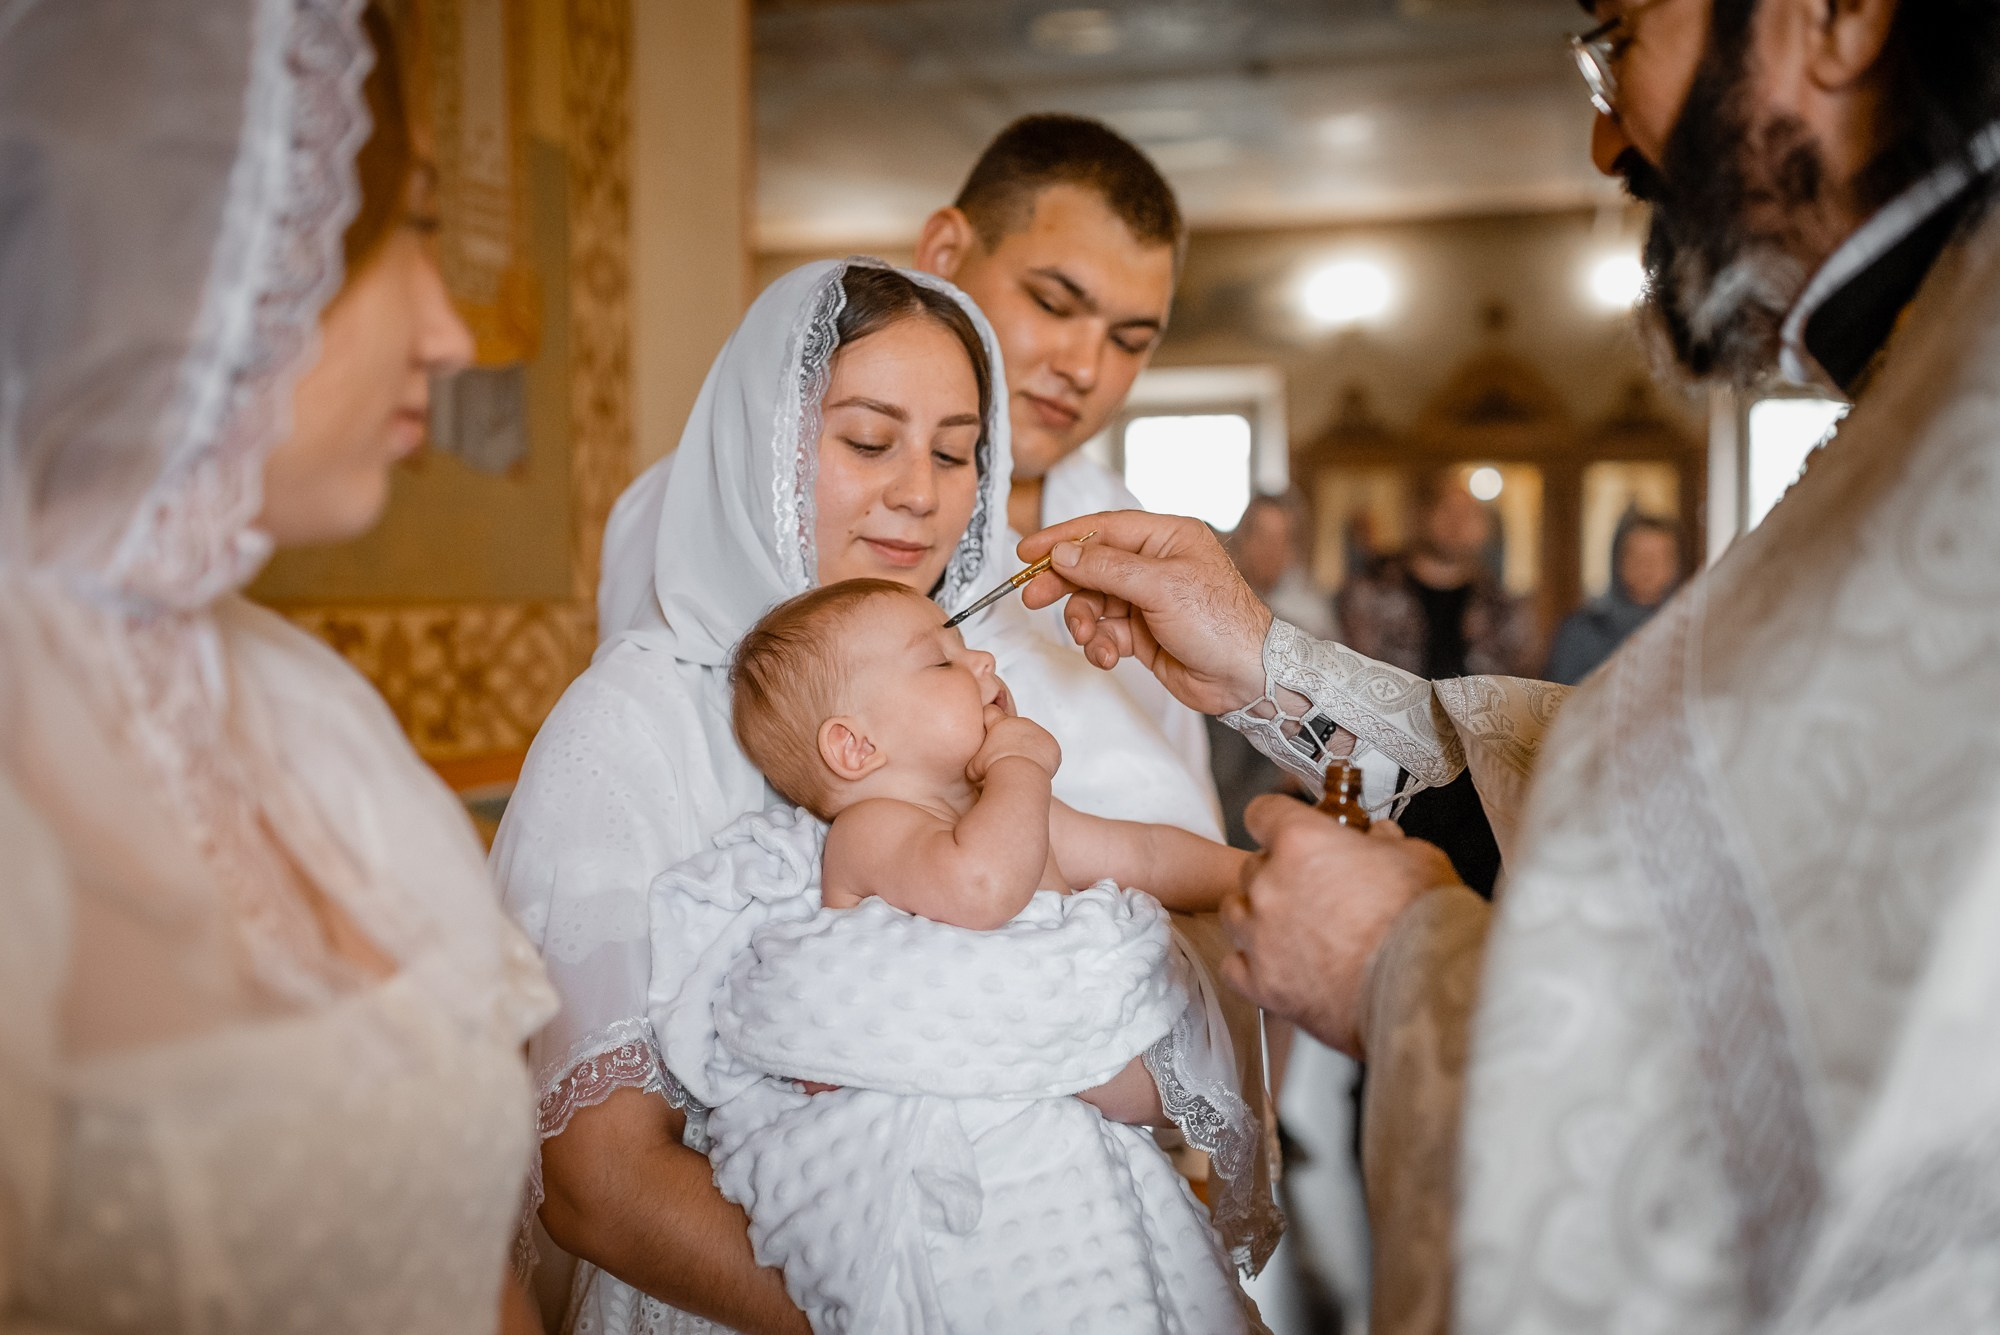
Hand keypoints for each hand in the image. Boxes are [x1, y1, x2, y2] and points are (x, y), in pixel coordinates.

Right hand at [967, 709, 1060, 784]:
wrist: (1019, 776)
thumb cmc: (994, 770)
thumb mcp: (973, 766)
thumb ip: (974, 761)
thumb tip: (972, 770)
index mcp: (1001, 723)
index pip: (991, 711)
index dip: (988, 720)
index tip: (988, 730)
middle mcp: (1021, 723)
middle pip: (1015, 727)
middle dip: (1011, 740)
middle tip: (1005, 758)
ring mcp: (1039, 732)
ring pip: (1033, 739)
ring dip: (1028, 749)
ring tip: (1020, 767)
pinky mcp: (1052, 745)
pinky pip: (1047, 751)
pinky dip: (1042, 759)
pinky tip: (1034, 771)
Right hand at [1016, 511, 1272, 715]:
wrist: (1246, 677)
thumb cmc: (1221, 623)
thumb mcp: (1161, 587)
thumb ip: (1107, 568)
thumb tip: (1064, 554)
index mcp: (1166, 537)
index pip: (1103, 529)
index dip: (1062, 538)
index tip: (1028, 551)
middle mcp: (1155, 564)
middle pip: (1092, 566)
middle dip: (1064, 584)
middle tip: (1033, 597)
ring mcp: (1148, 599)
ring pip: (1094, 603)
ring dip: (1084, 623)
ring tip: (1089, 640)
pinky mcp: (1142, 632)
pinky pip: (1105, 632)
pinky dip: (1100, 645)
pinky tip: (1108, 657)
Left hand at [1219, 794, 1461, 1057]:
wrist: (1423, 992)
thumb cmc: (1423, 924)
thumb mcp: (1416, 858)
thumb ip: (1386, 842)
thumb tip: (1381, 838)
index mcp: (1302, 842)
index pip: (1263, 813)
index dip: (1276, 821)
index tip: (1285, 831)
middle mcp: (1271, 885)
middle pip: (1252, 867)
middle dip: (1278, 874)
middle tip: (1311, 890)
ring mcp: (1260, 936)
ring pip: (1235, 912)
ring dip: (1257, 915)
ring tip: (1292, 928)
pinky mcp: (1260, 983)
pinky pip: (1235, 964)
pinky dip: (1253, 963)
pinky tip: (1280, 965)